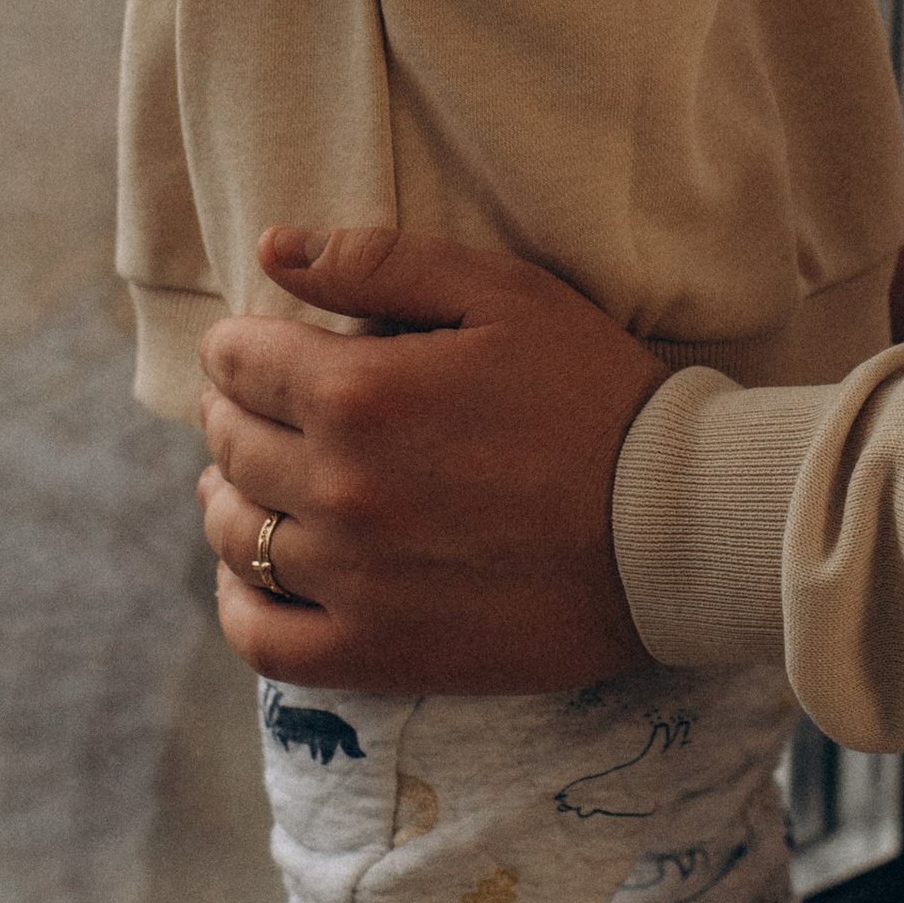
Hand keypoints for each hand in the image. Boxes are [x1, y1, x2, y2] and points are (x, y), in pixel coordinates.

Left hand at [194, 225, 668, 692]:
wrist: (675, 527)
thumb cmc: (596, 396)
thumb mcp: (505, 295)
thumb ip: (382, 262)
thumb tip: (273, 249)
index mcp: (362, 395)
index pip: (241, 363)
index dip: (237, 347)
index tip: (252, 349)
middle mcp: (342, 490)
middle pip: (232, 445)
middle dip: (233, 413)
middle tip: (257, 407)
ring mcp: (354, 581)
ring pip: (237, 537)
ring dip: (228, 500)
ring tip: (248, 484)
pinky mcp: (380, 653)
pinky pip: (263, 639)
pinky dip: (237, 604)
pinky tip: (251, 577)